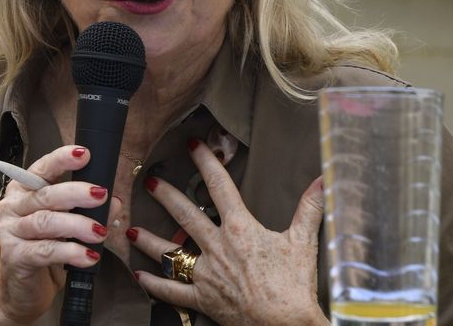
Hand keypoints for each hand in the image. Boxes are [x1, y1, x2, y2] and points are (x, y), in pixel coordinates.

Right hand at [0, 145, 111, 324]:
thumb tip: (113, 201)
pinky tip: (89, 255)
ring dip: (77, 225)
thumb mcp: (66, 227)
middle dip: (76, 193)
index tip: (85, 154)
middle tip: (101, 195)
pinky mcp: (15, 257)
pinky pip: (46, 251)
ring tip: (100, 231)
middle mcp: (11, 206)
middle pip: (46, 195)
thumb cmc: (44, 250)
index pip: (42, 169)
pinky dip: (71, 252)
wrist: (21, 292)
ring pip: (46, 222)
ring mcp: (10, 231)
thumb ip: (86, 211)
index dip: (62, 159)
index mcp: (22, 190)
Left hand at [128, 140, 327, 325]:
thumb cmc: (295, 285)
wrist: (286, 325)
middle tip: (148, 180)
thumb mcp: (303, 242)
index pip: (219, 186)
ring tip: (129, 229)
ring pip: (169, 251)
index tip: (192, 144)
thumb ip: (309, 209)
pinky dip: (153, 284)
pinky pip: (171, 291)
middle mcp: (217, 247)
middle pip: (185, 213)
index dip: (205, 162)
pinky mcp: (202, 299)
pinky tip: (138, 275)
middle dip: (165, 194)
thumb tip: (323, 181)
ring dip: (148, 239)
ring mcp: (206, 273)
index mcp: (240, 229)